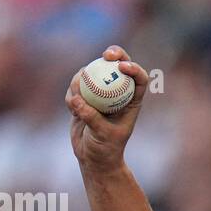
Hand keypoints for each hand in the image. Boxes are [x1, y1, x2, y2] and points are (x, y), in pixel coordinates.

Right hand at [66, 45, 149, 172]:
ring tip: (77, 102)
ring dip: (83, 79)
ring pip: (93, 73)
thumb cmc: (105, 149)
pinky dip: (72, 95)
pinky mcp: (84, 95)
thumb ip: (91, 117)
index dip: (134, 67)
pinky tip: (72, 110)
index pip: (139, 78)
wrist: (92, 157)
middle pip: (118, 65)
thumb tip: (77, 99)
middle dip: (114, 54)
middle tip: (106, 55)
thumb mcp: (102, 135)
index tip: (122, 66)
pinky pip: (75, 86)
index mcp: (132, 100)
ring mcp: (100, 92)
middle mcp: (117, 92)